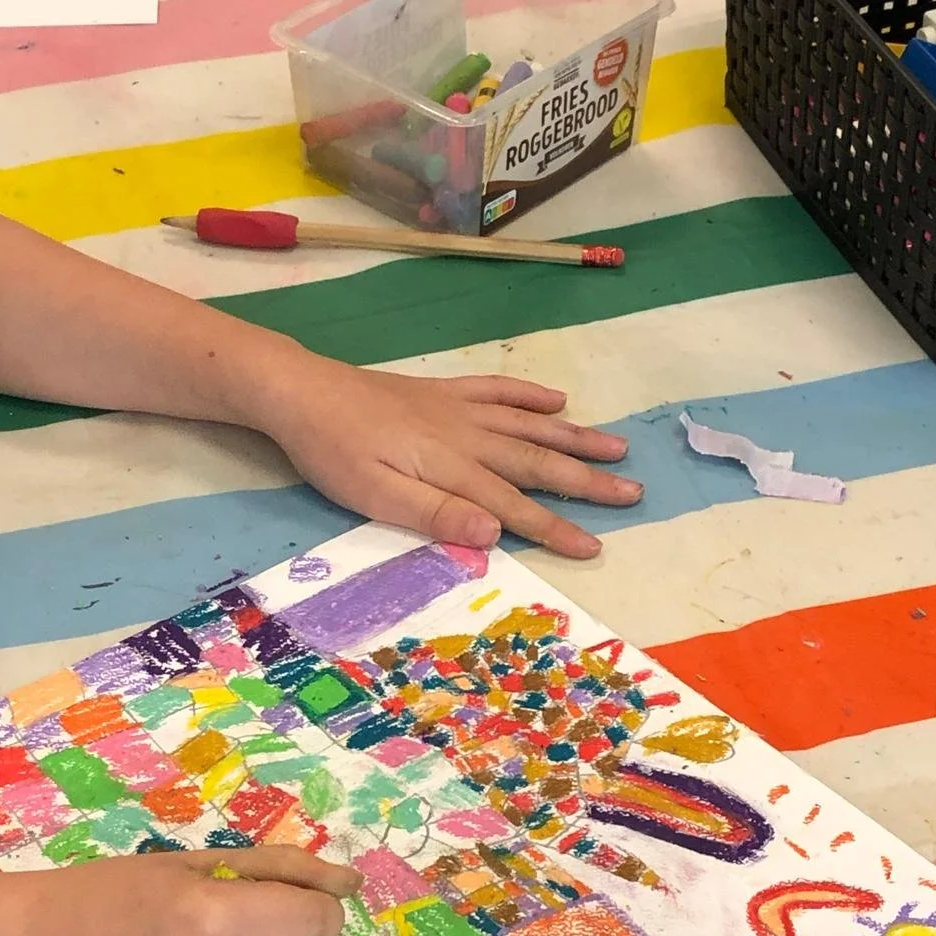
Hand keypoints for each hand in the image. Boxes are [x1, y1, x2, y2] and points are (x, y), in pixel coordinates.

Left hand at [256, 357, 640, 559]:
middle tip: (634, 493)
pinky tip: (558, 400)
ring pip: (529, 425)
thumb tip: (495, 530)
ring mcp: (457, 408)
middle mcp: (466, 434)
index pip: (514, 505)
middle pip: (537, 460)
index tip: (595, 545)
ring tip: (617, 448)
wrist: (301, 391)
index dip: (556, 527)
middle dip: (586, 481)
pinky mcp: (441, 391)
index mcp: (451, 466)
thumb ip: (435, 513)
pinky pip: (497, 390)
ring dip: (575, 438)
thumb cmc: (332, 452)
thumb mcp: (373, 494)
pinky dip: (530, 395)